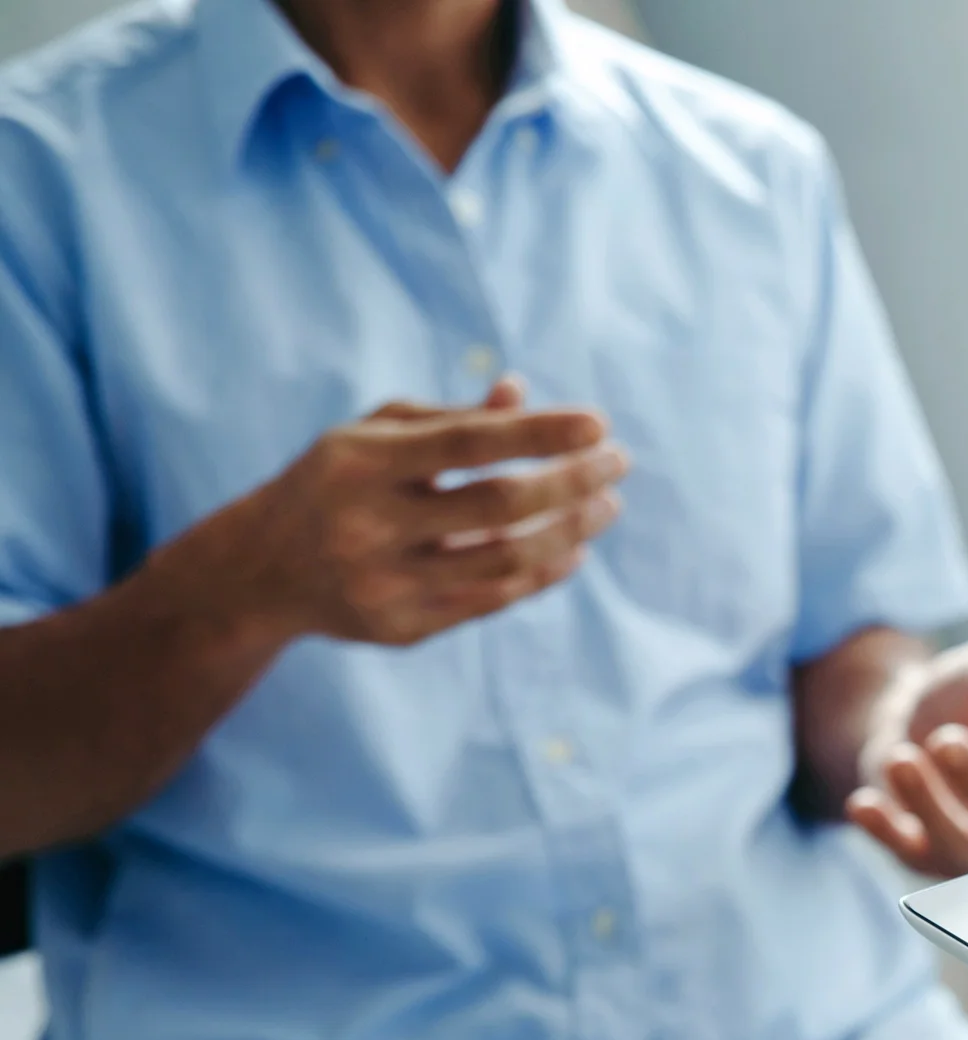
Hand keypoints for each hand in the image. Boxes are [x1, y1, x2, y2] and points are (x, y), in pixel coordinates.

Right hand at [218, 378, 625, 645]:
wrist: (259, 571)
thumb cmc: (336, 482)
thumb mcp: (374, 435)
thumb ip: (449, 417)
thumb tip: (523, 394)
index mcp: (360, 461)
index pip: (467, 442)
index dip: (539, 433)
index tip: (599, 424)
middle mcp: (367, 524)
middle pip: (499, 505)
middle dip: (573, 482)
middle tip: (619, 462)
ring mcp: (383, 582)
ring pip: (506, 559)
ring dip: (572, 530)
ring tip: (607, 505)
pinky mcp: (399, 628)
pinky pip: (493, 600)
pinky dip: (544, 573)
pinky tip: (573, 548)